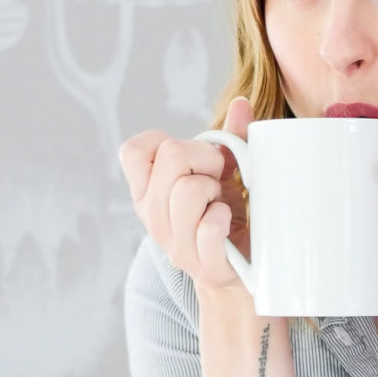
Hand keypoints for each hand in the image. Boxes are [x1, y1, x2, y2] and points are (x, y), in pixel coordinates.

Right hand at [118, 98, 254, 293]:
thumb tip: (242, 103)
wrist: (243, 273)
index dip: (166, 142)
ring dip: (217, 191)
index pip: (133, 150)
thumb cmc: (228, 216)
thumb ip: (231, 137)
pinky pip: (209, 227)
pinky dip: (224, 219)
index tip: (192, 159)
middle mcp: (152, 216)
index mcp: (147, 191)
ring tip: (221, 204)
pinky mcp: (202, 264)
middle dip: (206, 158)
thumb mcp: (225, 173)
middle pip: (172, 155)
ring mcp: (174, 243)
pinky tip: (227, 224)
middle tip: (219, 179)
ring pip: (189, 191)